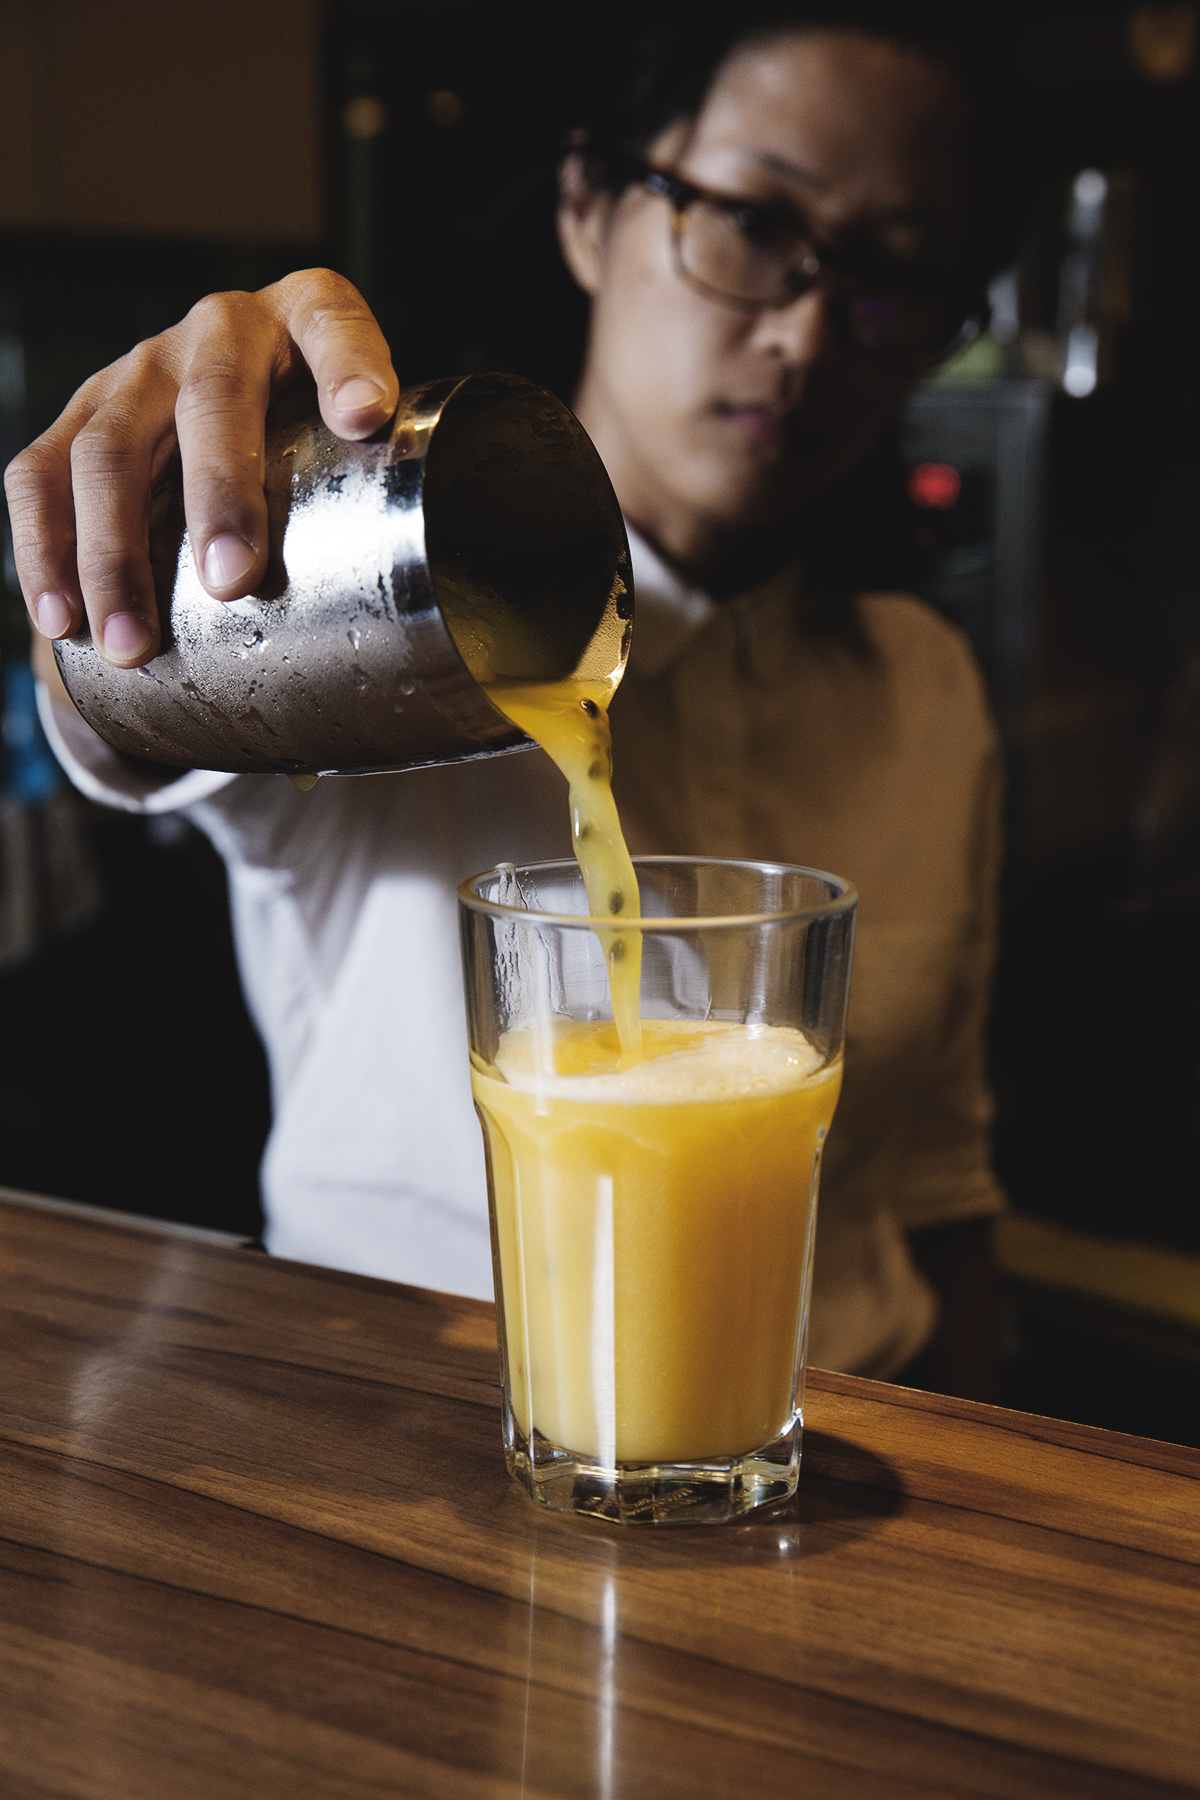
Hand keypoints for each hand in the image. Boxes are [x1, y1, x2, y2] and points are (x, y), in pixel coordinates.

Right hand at [4, 270, 398, 668]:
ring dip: (115, 553)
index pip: (333, 319)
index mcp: (305, 321)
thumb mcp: (369, 454)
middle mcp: (217, 331)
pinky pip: (37, 477)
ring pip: (106, 447)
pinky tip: (60, 621)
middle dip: (218, 489)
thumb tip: (491, 637)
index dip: (349, 362)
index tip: (368, 420)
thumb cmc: (322, 455)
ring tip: (133, 642)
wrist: (228, 430)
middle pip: (208, 395)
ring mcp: (137, 371)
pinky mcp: (76, 418)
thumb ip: (407, 499)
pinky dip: (46, 552)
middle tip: (231, 578)